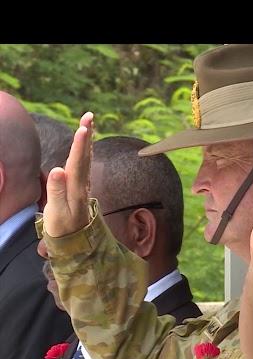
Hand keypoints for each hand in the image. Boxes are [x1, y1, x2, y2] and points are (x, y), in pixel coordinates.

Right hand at [43, 112, 93, 237]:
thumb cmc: (63, 229)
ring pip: (86, 158)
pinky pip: (84, 164)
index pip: (78, 163)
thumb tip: (57, 169)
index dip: (80, 145)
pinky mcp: (80, 187)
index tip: (83, 128)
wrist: (76, 242)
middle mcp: (82, 184)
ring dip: (88, 140)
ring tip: (89, 123)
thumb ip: (56, 192)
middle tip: (89, 116)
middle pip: (85, 156)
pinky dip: (85, 151)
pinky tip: (87, 143)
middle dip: (87, 136)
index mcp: (76, 189)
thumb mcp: (57, 213)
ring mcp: (82, 185)